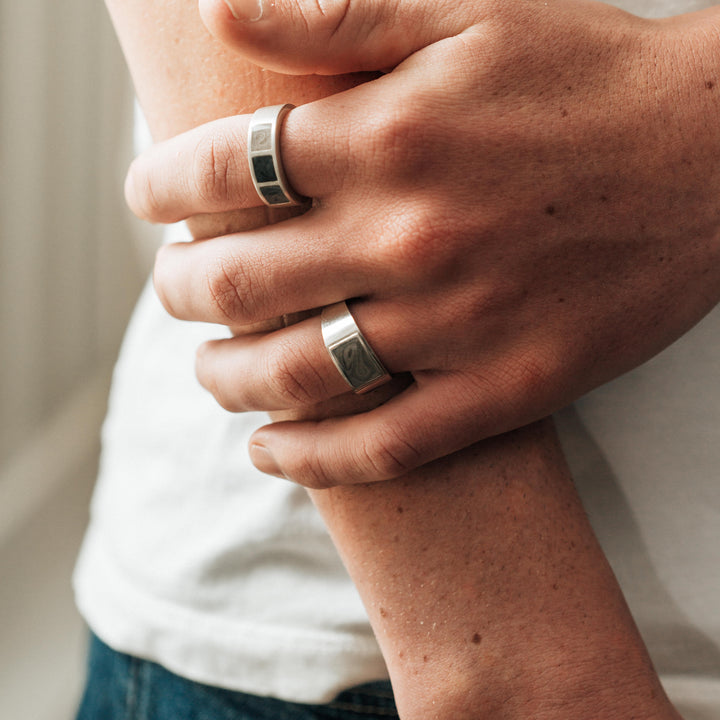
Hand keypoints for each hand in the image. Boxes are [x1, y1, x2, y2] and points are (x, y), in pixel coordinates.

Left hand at [127, 0, 719, 487]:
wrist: (713, 158)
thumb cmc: (587, 80)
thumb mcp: (466, 9)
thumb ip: (334, 9)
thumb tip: (221, 8)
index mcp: (388, 136)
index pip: (223, 169)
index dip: (161, 185)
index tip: (148, 197)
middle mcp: (409, 236)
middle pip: (238, 281)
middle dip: (180, 289)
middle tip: (174, 287)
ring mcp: (456, 324)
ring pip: (294, 374)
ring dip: (223, 379)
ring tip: (207, 372)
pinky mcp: (504, 390)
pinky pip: (380, 447)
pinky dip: (309, 459)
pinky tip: (269, 450)